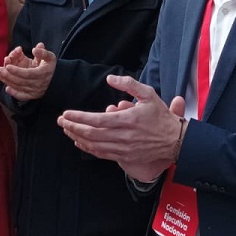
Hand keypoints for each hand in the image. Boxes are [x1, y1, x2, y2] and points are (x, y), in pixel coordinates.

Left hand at [0, 43, 56, 100]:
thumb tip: (35, 48)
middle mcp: (38, 84)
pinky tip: (7, 88)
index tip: (8, 66)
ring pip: (19, 87)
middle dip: (9, 75)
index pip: (27, 73)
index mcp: (42, 73)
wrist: (57, 81)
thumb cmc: (50, 67)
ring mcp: (34, 91)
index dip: (17, 71)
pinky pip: (22, 96)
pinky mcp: (32, 96)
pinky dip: (14, 93)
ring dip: (8, 82)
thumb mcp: (50, 57)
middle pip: (21, 81)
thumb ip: (43, 52)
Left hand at [59, 76, 186, 181]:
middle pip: (91, 133)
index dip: (79, 117)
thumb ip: (128, 84)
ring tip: (67, 129)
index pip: (97, 120)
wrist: (174, 140)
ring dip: (77, 137)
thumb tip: (110, 79)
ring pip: (93, 145)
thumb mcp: (148, 94)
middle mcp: (123, 136)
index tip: (67, 113)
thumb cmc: (160, 116)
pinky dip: (87, 148)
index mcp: (128, 119)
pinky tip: (79, 142)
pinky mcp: (123, 157)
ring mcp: (122, 148)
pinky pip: (101, 154)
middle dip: (72, 126)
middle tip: (61, 120)